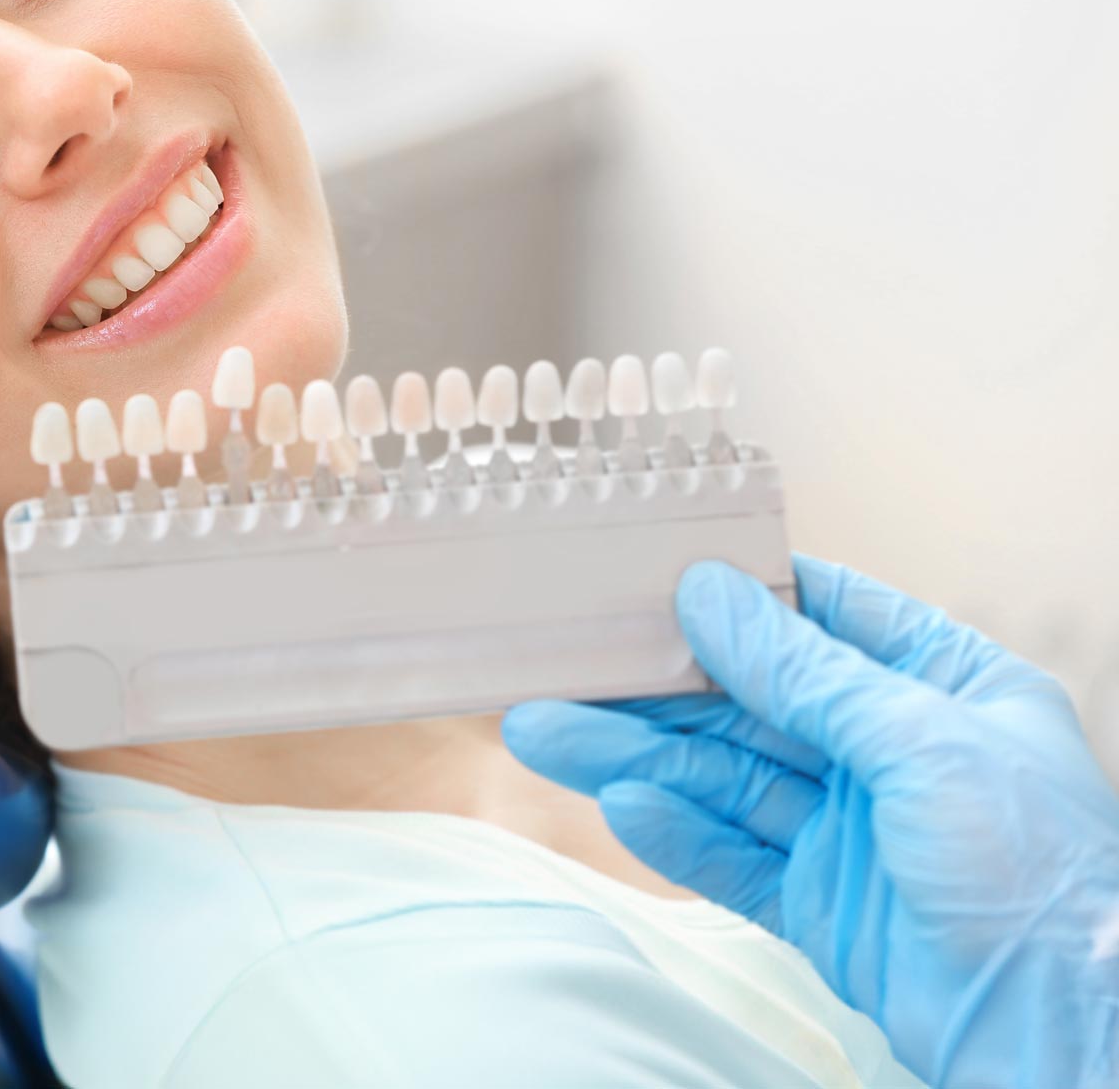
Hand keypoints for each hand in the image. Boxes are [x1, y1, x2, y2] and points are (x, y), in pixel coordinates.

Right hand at [501, 554, 1118, 1088]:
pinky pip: (732, 854)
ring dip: (636, 756)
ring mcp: (853, 830)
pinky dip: (676, 832)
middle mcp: (894, 751)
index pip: (826, 615)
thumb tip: (713, 594)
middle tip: (563, 667)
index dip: (739, 594)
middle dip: (655, 688)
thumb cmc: (1045, 883)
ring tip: (547, 733)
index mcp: (947, 688)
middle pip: (750, 702)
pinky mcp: (821, 903)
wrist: (1071, 1043)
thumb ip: (806, 672)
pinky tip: (623, 803)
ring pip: (724, 777)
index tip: (653, 572)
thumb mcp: (921, 743)